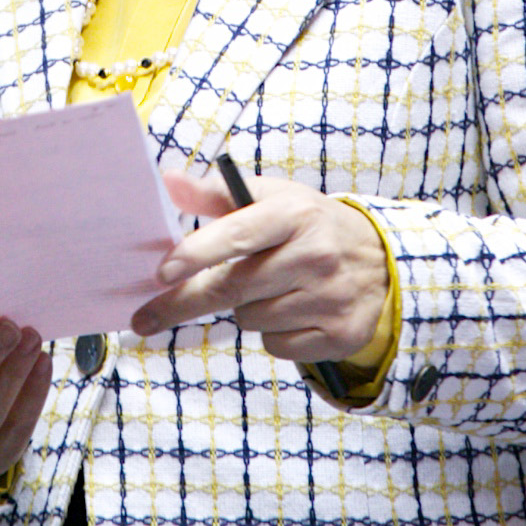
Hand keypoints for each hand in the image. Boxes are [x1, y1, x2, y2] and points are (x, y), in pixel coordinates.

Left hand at [129, 166, 387, 361]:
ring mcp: (331, 297)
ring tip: (270, 288)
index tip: (161, 273)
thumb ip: (214, 192)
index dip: (195, 255)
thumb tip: (167, 180)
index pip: (237, 235)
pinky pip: (276, 346)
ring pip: (251, 320)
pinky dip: (273, 333)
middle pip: (233, 288)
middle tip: (143, 318)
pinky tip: (292, 311)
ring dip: (245, 309)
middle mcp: (317, 254)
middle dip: (182, 303)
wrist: (382, 260)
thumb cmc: (308, 225)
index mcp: (295, 213)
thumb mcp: (270, 197)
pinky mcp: (341, 334)